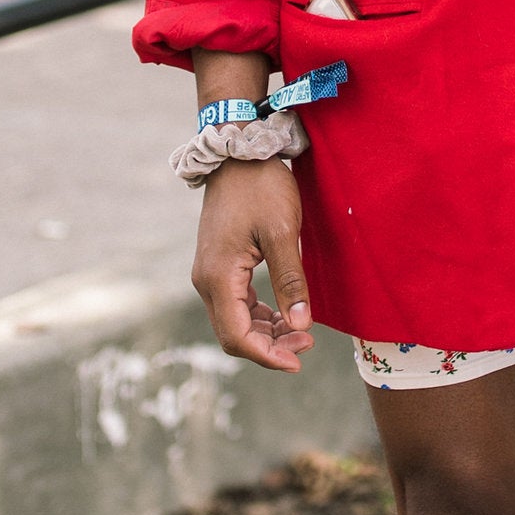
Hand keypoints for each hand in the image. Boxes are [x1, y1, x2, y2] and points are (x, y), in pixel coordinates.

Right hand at [193, 158, 312, 369]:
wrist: (239, 153)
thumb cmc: (261, 187)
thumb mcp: (283, 233)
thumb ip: (291, 281)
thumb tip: (302, 325)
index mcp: (218, 276)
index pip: (237, 336)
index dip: (268, 355)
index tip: (299, 361)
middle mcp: (207, 281)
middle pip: (234, 334)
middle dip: (270, 347)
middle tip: (308, 344)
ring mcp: (211, 273)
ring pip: (235, 322)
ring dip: (267, 333)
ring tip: (302, 331)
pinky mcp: (220, 266)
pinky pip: (236, 305)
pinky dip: (260, 316)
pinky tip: (285, 315)